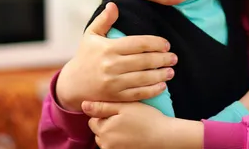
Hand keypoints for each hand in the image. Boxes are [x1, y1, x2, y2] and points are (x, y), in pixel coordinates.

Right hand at [55, 2, 177, 110]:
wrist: (72, 84)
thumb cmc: (85, 57)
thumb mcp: (91, 35)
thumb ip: (104, 20)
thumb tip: (114, 5)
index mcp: (108, 48)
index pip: (138, 44)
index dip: (156, 43)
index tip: (166, 44)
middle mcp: (111, 65)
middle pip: (144, 61)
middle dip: (163, 59)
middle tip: (174, 58)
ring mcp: (113, 83)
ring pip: (143, 78)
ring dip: (161, 74)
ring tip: (171, 71)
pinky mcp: (115, 97)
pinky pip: (138, 94)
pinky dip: (152, 90)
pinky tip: (162, 86)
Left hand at [83, 101, 202, 148]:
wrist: (164, 136)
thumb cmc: (146, 119)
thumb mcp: (125, 106)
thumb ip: (103, 106)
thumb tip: (84, 104)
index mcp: (104, 130)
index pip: (93, 120)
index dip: (105, 113)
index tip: (118, 110)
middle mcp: (105, 144)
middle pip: (99, 131)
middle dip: (107, 124)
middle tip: (125, 117)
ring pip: (106, 140)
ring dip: (113, 133)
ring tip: (129, 126)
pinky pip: (115, 146)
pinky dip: (120, 141)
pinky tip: (131, 135)